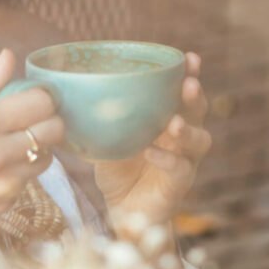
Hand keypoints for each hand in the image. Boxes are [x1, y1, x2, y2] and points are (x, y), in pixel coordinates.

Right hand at [0, 49, 63, 268]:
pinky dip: (21, 170)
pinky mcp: (8, 203)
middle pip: (54, 129)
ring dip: (36, 146)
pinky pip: (30, 179)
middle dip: (48, 119)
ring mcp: (6, 182)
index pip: (41, 102)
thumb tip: (9, 58)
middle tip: (29, 119)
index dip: (43, 96)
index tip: (33, 96)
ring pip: (47, 155)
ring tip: (8, 145)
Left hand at [93, 52, 210, 233]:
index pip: (182, 92)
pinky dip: (166, 159)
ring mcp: (185, 160)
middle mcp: (182, 137)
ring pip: (199, 140)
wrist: (121, 210)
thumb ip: (102, 120)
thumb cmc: (118, 171)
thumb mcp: (107, 140)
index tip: (189, 58)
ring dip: (187, 129)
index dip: (188, 74)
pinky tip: (151, 152)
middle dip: (195, 97)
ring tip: (173, 123)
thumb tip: (70, 96)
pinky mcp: (179, 184)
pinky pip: (180, 169)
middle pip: (198, 112)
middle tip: (189, 85)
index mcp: (168, 119)